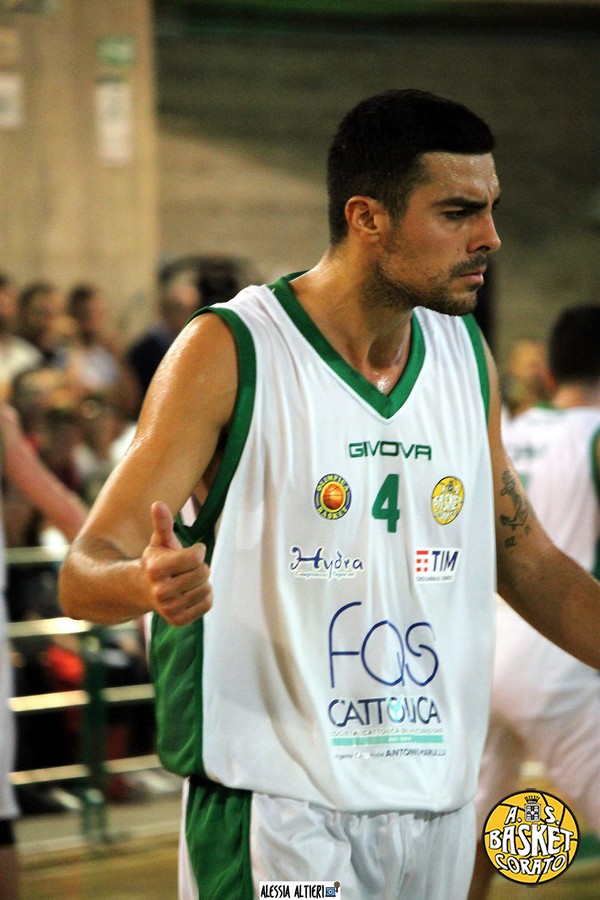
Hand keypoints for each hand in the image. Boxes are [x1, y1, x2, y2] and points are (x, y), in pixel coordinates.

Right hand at [142, 500, 212, 625]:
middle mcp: (160, 591)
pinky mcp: (177, 620)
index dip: (198, 551)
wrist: (142, 590)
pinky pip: (207, 605)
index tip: (193, 551)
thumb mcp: (159, 541)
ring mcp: (168, 608)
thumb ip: (162, 523)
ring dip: (203, 583)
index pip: (195, 557)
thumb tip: (158, 503)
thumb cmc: (156, 561)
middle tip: (189, 568)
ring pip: (207, 590)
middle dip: (201, 567)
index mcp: (155, 569)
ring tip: (188, 581)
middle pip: (203, 573)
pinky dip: (205, 597)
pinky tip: (191, 593)